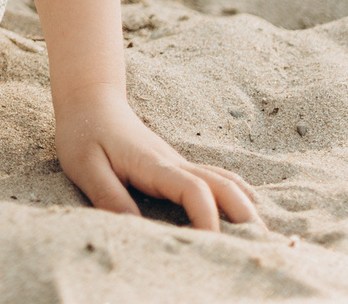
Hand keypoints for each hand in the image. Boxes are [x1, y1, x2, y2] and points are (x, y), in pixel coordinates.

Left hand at [54, 83, 258, 230]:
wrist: (90, 101)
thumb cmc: (84, 134)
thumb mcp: (85, 167)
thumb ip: (109, 196)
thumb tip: (135, 228)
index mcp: (155, 165)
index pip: (194, 190)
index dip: (208, 218)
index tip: (212, 245)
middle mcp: (176, 164)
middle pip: (225, 186)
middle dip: (245, 216)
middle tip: (261, 247)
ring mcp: (181, 164)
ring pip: (227, 182)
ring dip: (246, 207)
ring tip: (263, 238)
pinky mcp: (178, 168)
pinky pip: (217, 180)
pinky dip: (237, 196)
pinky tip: (248, 214)